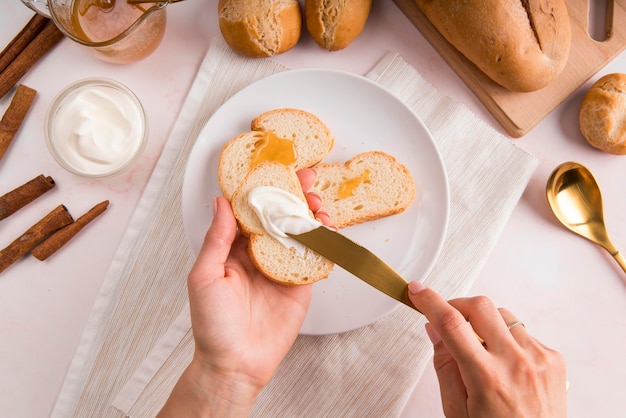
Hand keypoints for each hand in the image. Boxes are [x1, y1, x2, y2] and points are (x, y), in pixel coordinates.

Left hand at [158, 170, 328, 416]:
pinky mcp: (300, 285)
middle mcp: (259, 254)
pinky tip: (328, 229)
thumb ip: (217, 238)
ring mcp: (281, 268)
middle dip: (294, 196)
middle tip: (307, 179)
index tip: (275, 171)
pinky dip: (324, 242)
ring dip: (311, 215)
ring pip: (300, 233)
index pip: (251, 211)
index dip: (264, 190)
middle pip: (280, 217)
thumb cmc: (212, 325)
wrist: (235, 364)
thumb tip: (220, 202)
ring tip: (318, 203)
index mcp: (234, 249)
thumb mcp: (204, 276)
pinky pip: (314, 259)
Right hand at [407, 281, 566, 417]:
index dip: (430, 301)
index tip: (417, 291)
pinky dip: (507, 339)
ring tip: (481, 351)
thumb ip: (444, 365)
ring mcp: (539, 358)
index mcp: (487, 378)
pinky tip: (504, 363)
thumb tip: (434, 329)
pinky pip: (523, 331)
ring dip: (485, 324)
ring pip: (503, 315)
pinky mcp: (553, 358)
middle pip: (480, 306)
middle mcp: (516, 363)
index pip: (451, 324)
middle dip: (457, 305)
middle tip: (447, 318)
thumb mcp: (457, 409)